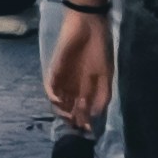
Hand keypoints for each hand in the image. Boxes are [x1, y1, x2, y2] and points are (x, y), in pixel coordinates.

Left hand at [48, 5, 112, 130]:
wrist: (89, 27)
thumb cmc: (99, 49)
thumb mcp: (106, 75)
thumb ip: (103, 94)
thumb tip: (96, 114)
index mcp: (86, 87)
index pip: (82, 109)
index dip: (84, 120)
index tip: (88, 130)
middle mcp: (73, 85)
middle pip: (69, 107)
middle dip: (72, 119)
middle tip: (77, 127)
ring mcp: (63, 78)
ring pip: (58, 99)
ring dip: (61, 110)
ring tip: (69, 117)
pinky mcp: (54, 68)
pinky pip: (50, 85)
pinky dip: (53, 95)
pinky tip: (59, 101)